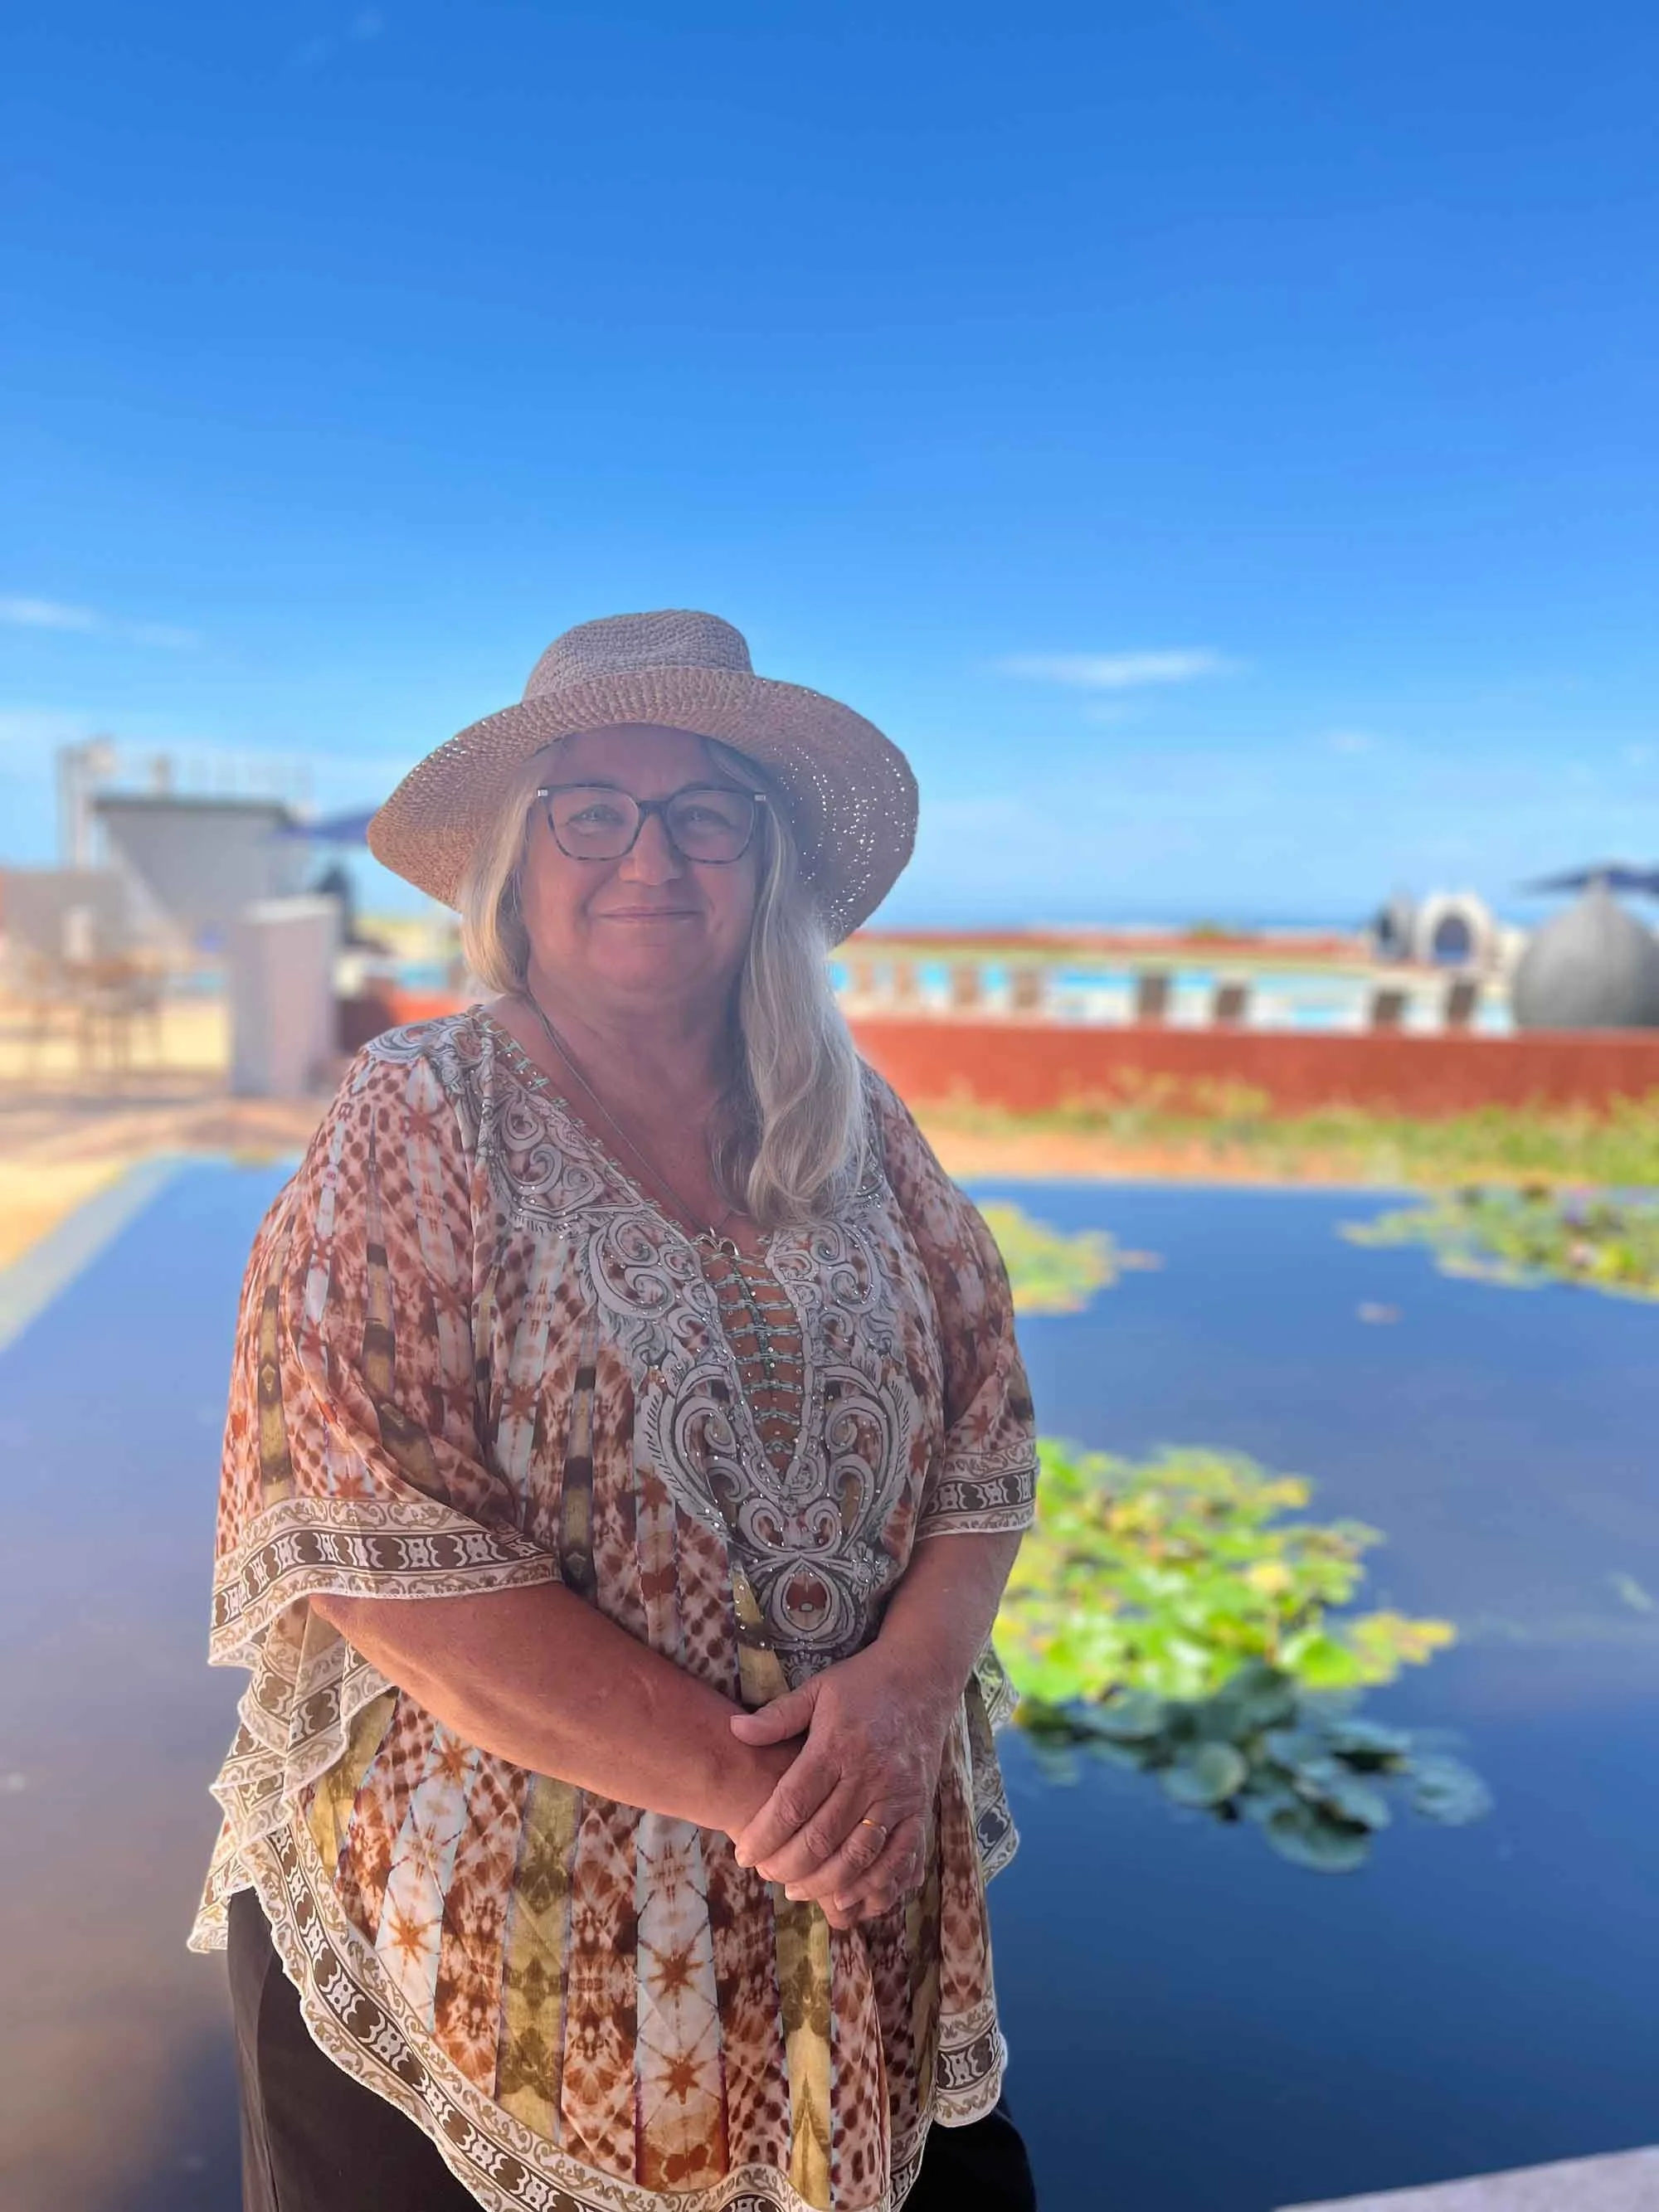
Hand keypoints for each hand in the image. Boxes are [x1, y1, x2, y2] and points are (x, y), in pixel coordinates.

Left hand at [727, 1644, 957, 1930]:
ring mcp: (899, 1796)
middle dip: (788, 1866)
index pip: (794, 1803)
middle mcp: (870, 1775)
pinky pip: (899, 1859)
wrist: (924, 1677)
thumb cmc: (863, 1685)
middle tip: (766, 1875)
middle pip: (823, 1837)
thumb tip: (735, 1729)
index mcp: (837, 1745)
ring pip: (859, 1857)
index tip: (743, 1855)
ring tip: (797, 1890)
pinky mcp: (920, 1809)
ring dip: (825, 1883)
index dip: (765, 1836)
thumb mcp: (817, 1689)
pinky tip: (848, 1898)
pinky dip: (874, 1886)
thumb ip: (777, 1715)